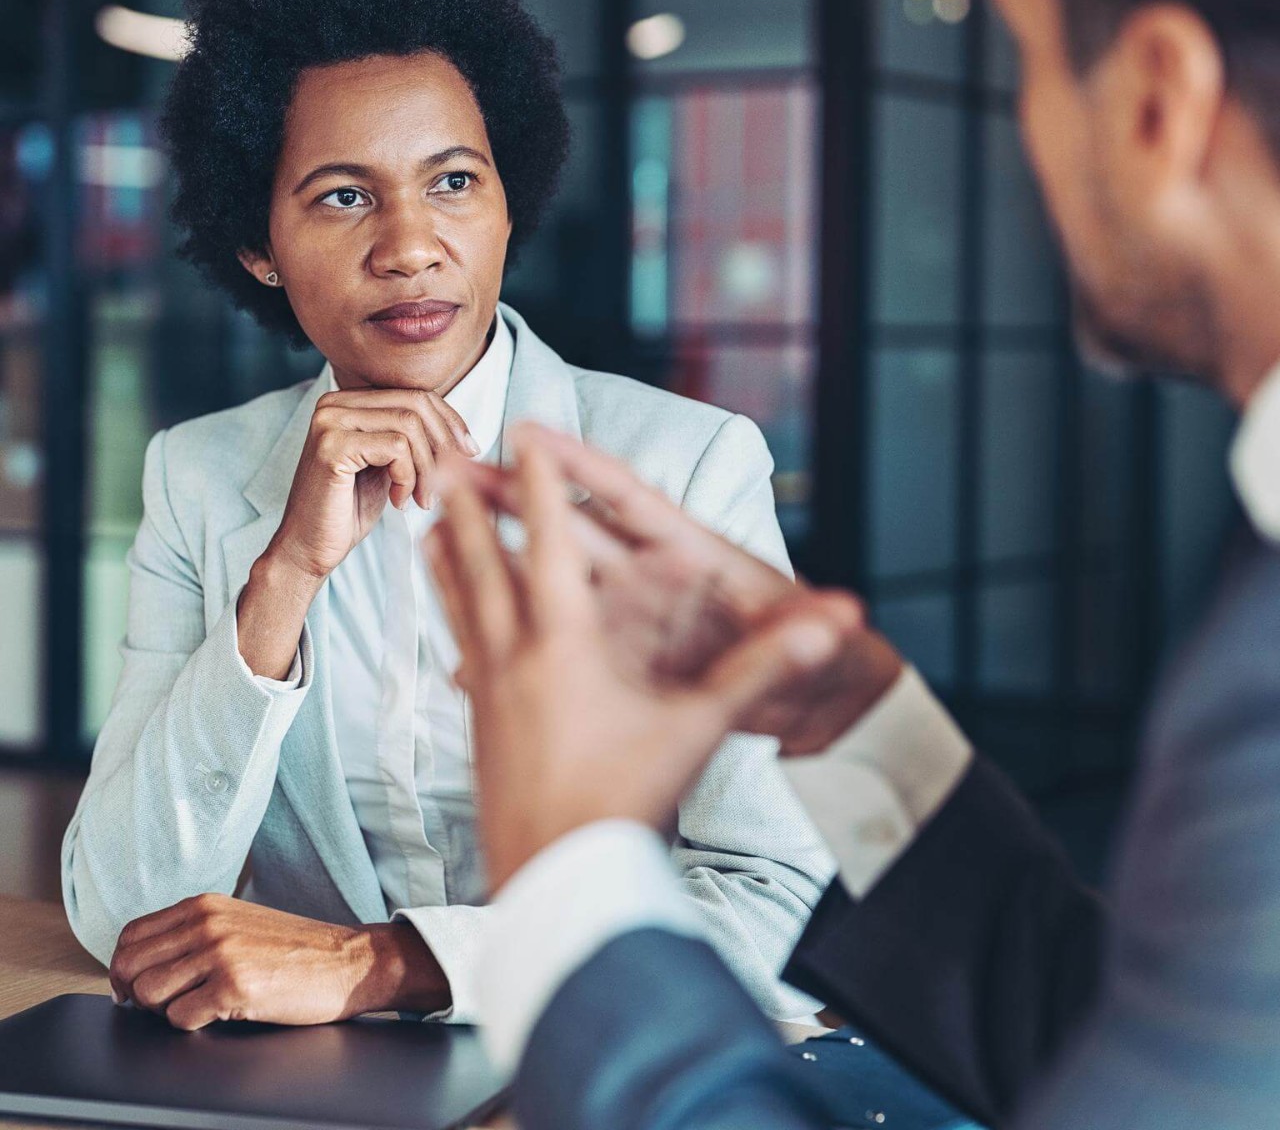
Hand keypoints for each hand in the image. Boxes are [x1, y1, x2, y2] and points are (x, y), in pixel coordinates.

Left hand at [109, 894, 449, 1030]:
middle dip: (136, 993)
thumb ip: (195, 931)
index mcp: (205, 905)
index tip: (133, 987)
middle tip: (164, 1004)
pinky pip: (180, 1018)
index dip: (123, 968)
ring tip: (198, 1006)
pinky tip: (221, 1013)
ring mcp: (221, 953)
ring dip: (165, 1010)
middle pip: (129, 965)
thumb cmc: (297, 948)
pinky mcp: (235, 987)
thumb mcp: (240, 922)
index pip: (130, 935)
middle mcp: (208, 923)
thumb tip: (141, 965)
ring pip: (147, 994)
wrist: (349, 961)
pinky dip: (193, 1024)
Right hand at [269, 387, 479, 582]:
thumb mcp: (389, 465)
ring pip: (409, 426)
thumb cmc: (351, 509)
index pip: (415, 394)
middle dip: (443, 444)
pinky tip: (399, 501)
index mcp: (349, 401)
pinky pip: (395, 448)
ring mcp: (330, 421)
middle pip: (415, 404)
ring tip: (422, 499)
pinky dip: (408, 477)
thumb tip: (461, 431)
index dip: (450, 422)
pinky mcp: (332, 446)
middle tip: (452, 481)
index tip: (471, 451)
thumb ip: (412, 439)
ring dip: (427, 468)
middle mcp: (335, 403)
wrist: (310, 547)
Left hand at [425, 433, 852, 891]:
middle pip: (483, 563)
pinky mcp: (477, 724)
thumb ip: (762, 671)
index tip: (520, 437)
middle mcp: (515, 656)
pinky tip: (444, 619)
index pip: (553, 544)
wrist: (559, 882)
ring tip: (424, 523)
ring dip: (445, 556)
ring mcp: (487, 691)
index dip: (540, 485)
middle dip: (467, 507)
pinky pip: (456, 648)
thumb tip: (833, 628)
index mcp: (567, 644)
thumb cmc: (628, 801)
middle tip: (442, 461)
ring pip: (458, 605)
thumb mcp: (698, 730)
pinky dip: (448, 616)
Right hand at [460, 424, 905, 755]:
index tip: (529, 433)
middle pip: (573, 528)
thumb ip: (816, 632)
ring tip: (439, 534)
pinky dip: (519, 645)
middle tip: (453, 468)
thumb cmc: (817, 654)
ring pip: (553, 578)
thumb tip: (851, 616)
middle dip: (516, 496)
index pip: (630, 499)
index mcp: (694, 557)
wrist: (815, 699)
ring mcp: (632, 615)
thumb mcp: (815, 644)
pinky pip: (563, 643)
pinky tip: (464, 655)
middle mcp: (654, 577)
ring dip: (500, 555)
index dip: (581, 466)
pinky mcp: (624, 657)